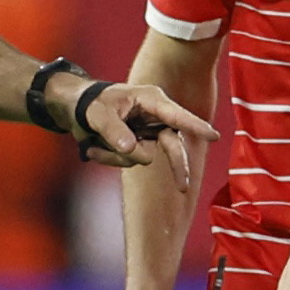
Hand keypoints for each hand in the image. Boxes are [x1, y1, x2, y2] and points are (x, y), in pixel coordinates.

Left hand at [55, 76, 214, 185]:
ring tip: (93, 144)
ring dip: (116, 156)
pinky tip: (92, 148)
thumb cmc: (91, 103)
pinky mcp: (138, 145)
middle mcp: (154, 118)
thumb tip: (131, 149)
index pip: (175, 115)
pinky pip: (129, 161)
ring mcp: (147, 133)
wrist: (76, 109)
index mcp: (150, 101)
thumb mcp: (98, 113)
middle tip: (182, 188)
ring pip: (143, 157)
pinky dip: (109, 158)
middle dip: (176, 166)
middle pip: (172, 145)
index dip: (194, 125)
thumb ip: (114, 130)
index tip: (213, 136)